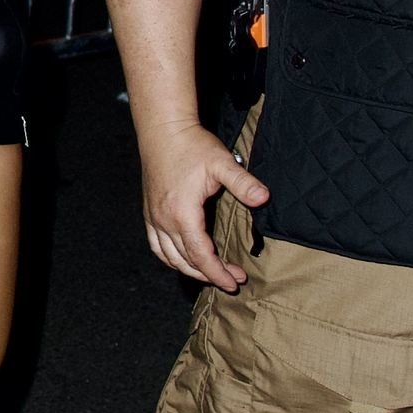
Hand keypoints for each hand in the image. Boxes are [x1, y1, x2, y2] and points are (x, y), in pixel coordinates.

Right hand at [139, 123, 269, 290]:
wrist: (164, 131)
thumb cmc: (192, 145)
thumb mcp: (222, 163)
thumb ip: (243, 183)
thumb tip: (264, 198)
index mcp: (182, 213)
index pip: (201, 255)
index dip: (218, 273)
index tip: (235, 281)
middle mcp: (164, 220)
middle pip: (186, 260)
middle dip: (209, 275)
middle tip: (232, 280)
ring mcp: (153, 218)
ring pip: (169, 257)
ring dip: (190, 270)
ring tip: (210, 274)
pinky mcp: (149, 212)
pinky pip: (156, 246)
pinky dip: (171, 258)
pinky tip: (183, 259)